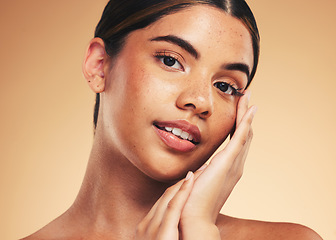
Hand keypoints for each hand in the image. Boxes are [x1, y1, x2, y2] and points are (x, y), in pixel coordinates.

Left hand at [135, 91, 255, 238]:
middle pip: (244, 135)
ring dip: (246, 114)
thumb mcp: (197, 182)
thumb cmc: (192, 202)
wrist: (193, 218)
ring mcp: (233, 164)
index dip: (239, 126)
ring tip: (248, 98)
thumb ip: (199, 174)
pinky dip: (246, 122)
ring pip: (244, 133)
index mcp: (227, 169)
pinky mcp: (228, 162)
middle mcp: (235, 165)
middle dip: (245, 116)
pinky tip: (250, 110)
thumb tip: (193, 171)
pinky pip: (240, 137)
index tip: (238, 111)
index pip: (236, 142)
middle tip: (247, 99)